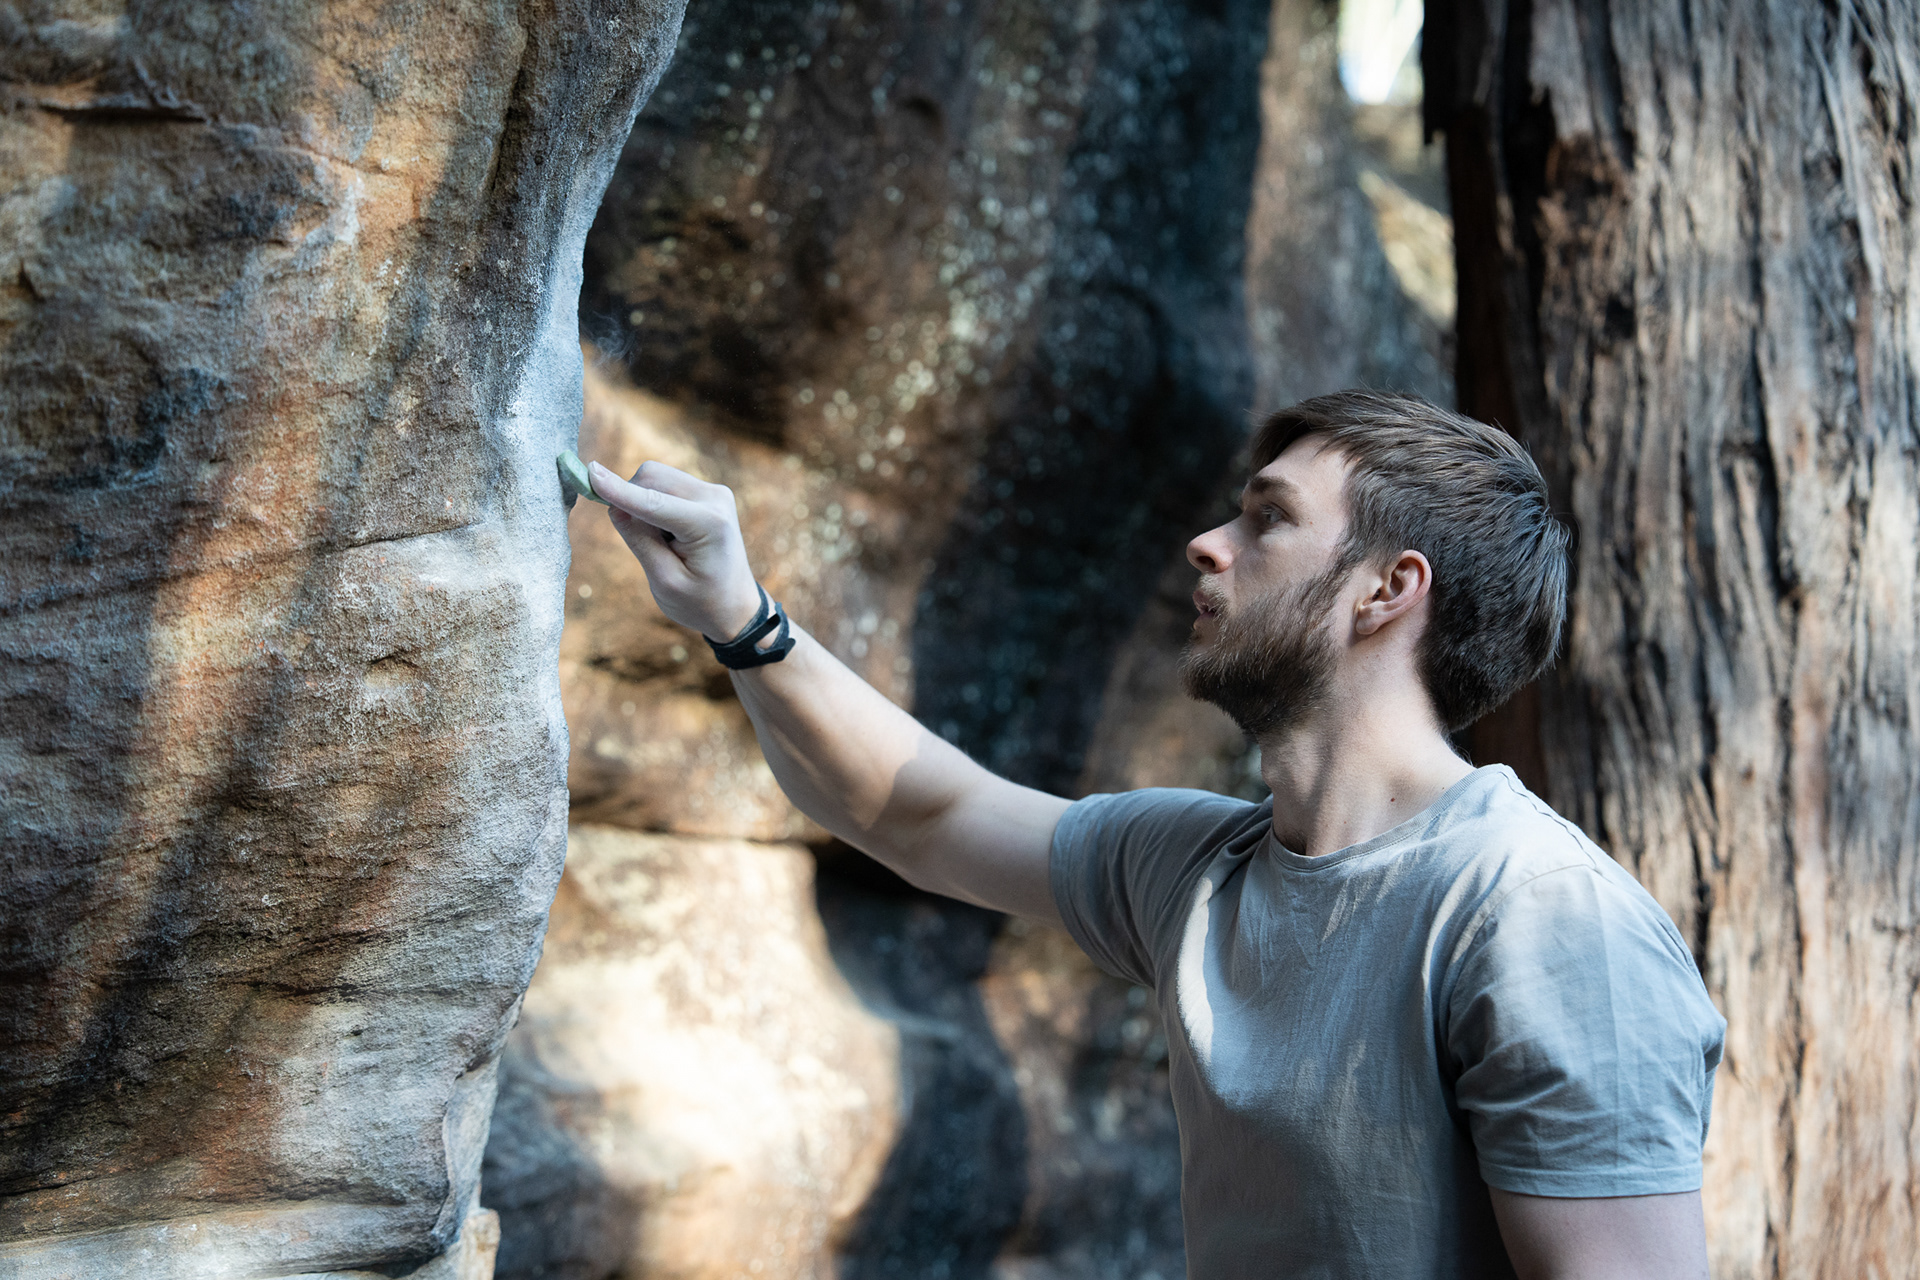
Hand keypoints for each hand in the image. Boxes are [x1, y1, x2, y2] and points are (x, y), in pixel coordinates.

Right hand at [589, 459, 764, 641]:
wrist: (735, 606)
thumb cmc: (701, 602)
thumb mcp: (665, 582)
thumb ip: (639, 541)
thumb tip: (613, 505)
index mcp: (709, 524)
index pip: (652, 501)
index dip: (617, 489)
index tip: (588, 473)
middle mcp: (714, 497)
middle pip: (651, 477)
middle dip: (631, 502)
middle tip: (646, 544)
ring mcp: (712, 491)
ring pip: (655, 477)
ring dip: (643, 504)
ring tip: (664, 543)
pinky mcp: (705, 491)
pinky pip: (664, 485)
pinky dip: (654, 505)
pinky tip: (671, 534)